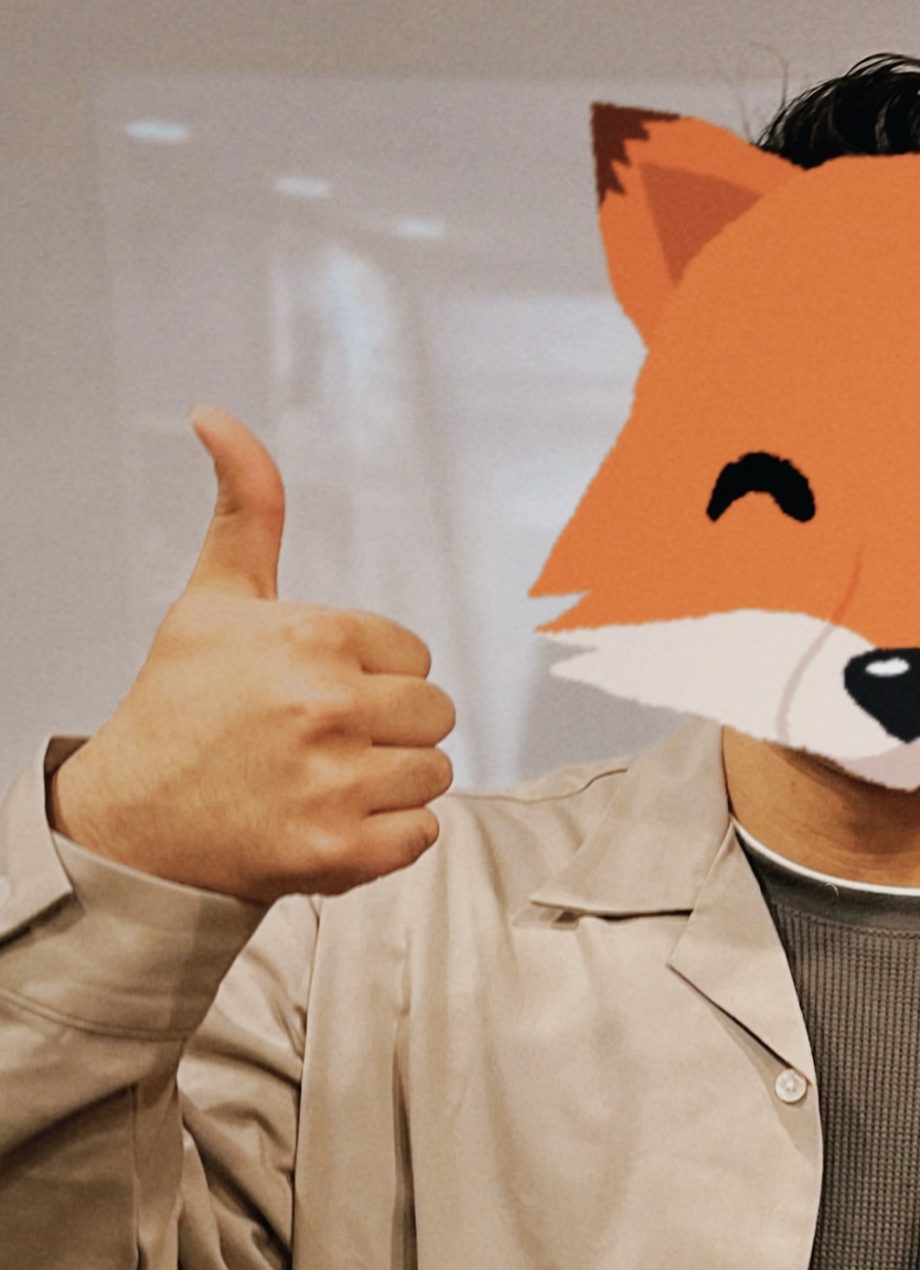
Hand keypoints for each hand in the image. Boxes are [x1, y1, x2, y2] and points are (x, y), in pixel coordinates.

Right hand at [47, 408, 455, 901]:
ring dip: (390, 782)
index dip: (373, 675)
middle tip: (323, 740)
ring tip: (323, 779)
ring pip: (435, 773)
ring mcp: (337, 784)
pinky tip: (331, 820)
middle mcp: (328, 707)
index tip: (317, 691)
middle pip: (436, 713)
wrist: (133, 822)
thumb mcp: (214, 600)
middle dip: (390, 727)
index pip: (414, 656)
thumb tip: (218, 418)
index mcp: (310, 639)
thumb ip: (247, 510)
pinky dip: (387, 836)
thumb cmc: (180, 710)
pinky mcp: (344, 851)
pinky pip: (424, 833)